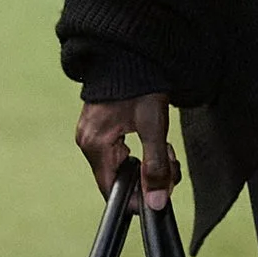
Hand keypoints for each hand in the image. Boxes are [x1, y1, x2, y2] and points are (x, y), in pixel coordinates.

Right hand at [74, 92, 178, 210]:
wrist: (131, 54)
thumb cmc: (141, 85)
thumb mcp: (154, 127)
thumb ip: (156, 167)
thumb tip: (156, 202)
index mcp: (95, 145)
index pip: (112, 191)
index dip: (138, 198)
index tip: (162, 188)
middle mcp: (87, 142)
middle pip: (118, 180)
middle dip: (148, 178)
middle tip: (170, 161)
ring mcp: (91, 135)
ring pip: (121, 168)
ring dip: (146, 164)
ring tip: (165, 147)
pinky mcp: (99, 129)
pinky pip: (118, 154)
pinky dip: (139, 153)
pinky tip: (153, 140)